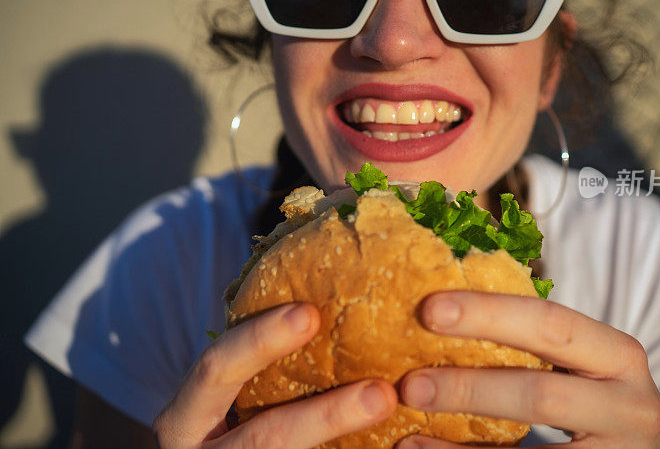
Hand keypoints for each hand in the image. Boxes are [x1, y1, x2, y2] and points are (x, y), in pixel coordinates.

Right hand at [153, 303, 396, 447]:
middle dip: (327, 417)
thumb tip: (324, 304)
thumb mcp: (220, 396)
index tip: (310, 314)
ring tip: (392, 415)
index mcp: (185, 419)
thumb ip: (253, 364)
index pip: (216, 370)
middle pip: (266, 438)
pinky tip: (395, 448)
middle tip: (383, 394)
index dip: (258, 342)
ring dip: (346, 441)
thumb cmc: (221, 422)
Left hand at [396, 291, 659, 448]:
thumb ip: (540, 346)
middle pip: (541, 393)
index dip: (489, 314)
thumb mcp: (592, 367)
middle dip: (469, 387)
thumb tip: (443, 315)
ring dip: (463, 446)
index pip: (550, 323)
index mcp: (617, 355)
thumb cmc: (607, 402)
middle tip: (410, 383)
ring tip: (409, 433)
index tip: (430, 308)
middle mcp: (629, 405)